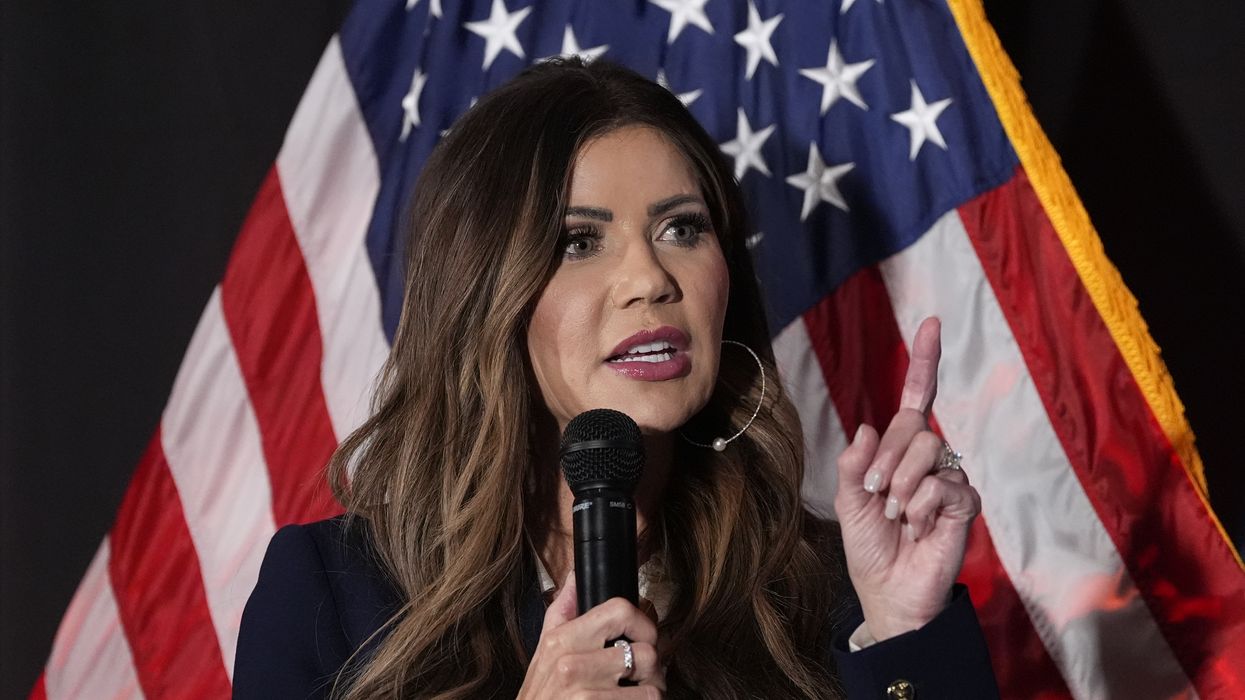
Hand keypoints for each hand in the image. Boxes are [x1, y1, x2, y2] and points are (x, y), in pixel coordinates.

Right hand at [518, 572, 665, 698]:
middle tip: (645, 675)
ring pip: (652, 682)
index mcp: (561, 640)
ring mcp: (584, 691)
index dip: (642, 623)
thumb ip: (562, 612)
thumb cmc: (541, 698)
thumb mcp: (543, 653)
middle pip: (645, 650)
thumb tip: (575, 577)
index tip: (643, 638)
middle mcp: (571, 663)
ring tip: (639, 695)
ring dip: (652, 691)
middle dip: (653, 667)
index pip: (620, 610)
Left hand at [832, 317, 981, 641]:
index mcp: (898, 451)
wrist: (889, 591)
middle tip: (878, 496)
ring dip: (902, 487)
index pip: (917, 400)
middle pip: (915, 427)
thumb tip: (866, 427)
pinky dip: (923, 506)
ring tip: (899, 516)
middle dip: (886, 461)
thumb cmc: (870, 546)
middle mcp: (928, 459)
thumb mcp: (849, 503)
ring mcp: (949, 479)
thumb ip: (853, 465)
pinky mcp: (965, 504)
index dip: (925, 362)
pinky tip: (920, 526)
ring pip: (930, 451)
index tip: (931, 323)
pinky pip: (946, 484)